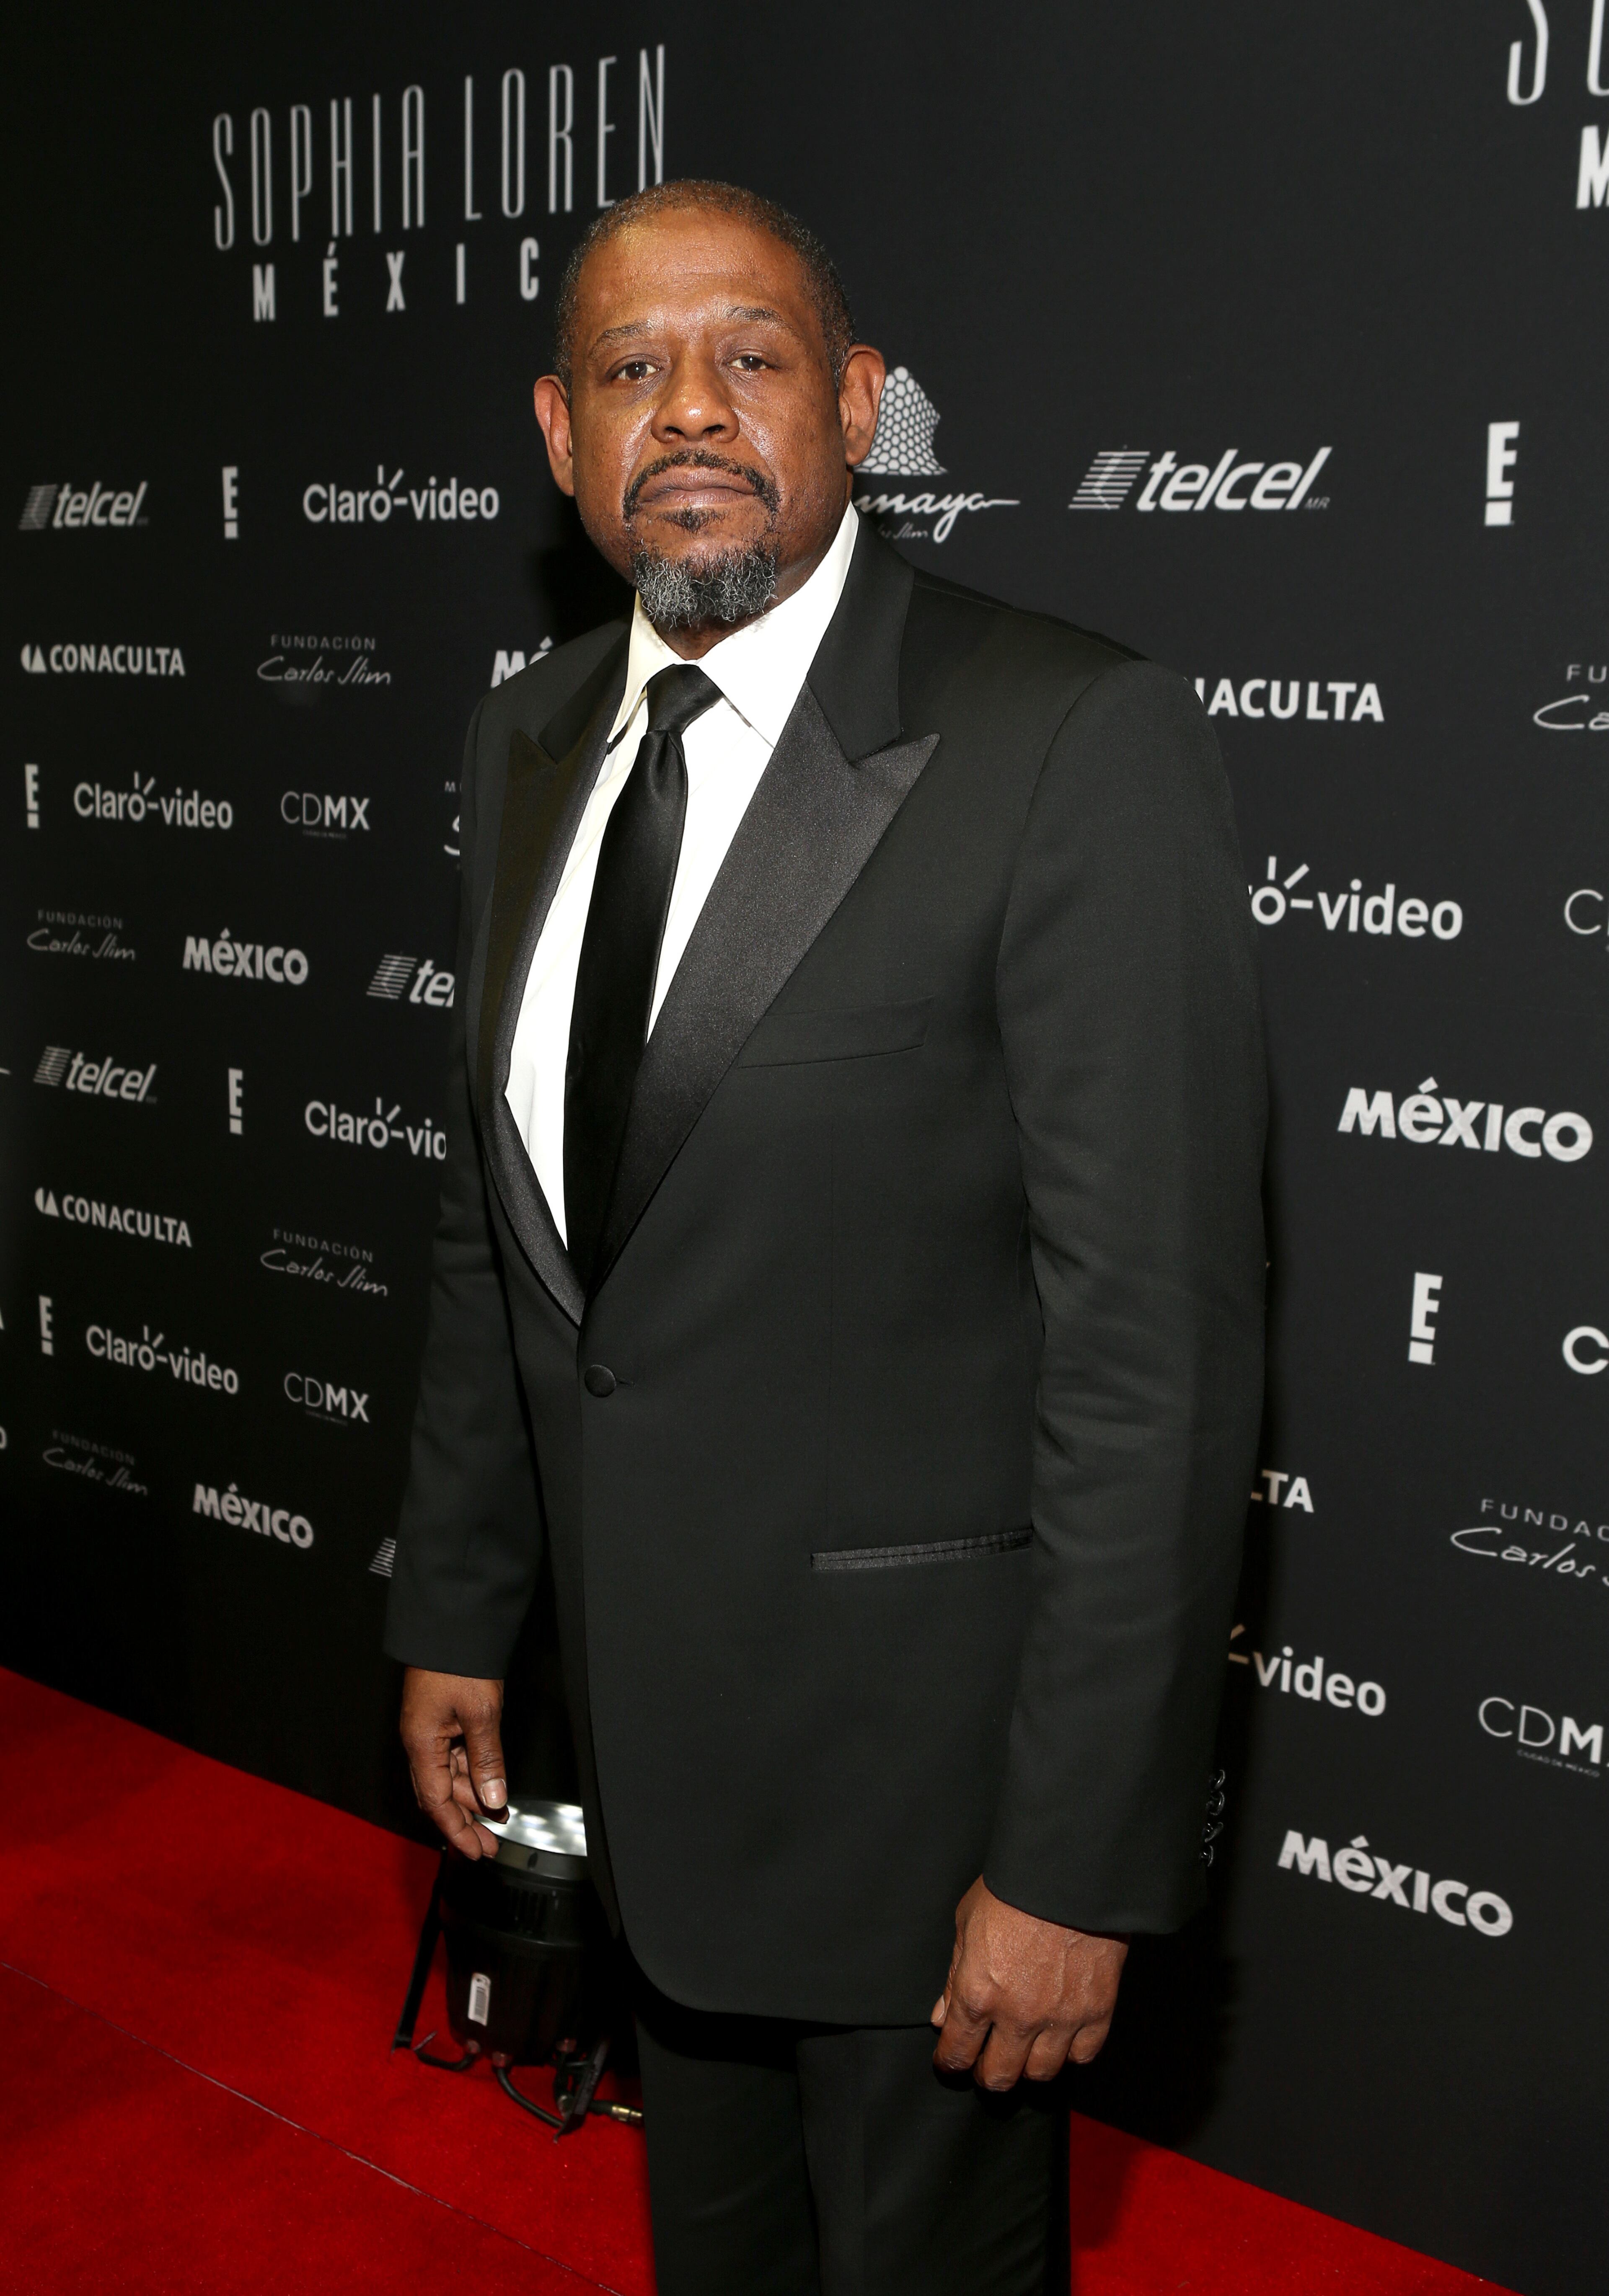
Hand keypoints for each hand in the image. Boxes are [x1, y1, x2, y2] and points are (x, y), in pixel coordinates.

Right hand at [399, 1667, 508, 1857]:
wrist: (451, 1623)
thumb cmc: (458, 1662)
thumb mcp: (481, 1713)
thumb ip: (487, 1760)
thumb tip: (493, 1801)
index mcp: (421, 1744)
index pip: (436, 1802)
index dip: (456, 1831)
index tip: (476, 1852)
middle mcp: (420, 1742)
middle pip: (439, 1794)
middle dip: (464, 1822)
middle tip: (489, 1845)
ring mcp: (429, 1731)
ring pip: (449, 1777)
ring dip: (472, 1799)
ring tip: (497, 1817)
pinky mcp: (441, 1719)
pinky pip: (454, 1757)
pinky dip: (472, 1774)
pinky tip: (489, 1786)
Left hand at [931, 1877, 1127, 2089]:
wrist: (1069, 1871)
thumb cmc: (1013, 1888)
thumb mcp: (967, 1922)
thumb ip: (954, 1976)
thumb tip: (943, 2016)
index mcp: (977, 1993)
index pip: (957, 2052)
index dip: (950, 2062)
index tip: (951, 2060)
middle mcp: (1017, 2015)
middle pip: (999, 2076)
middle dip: (987, 2073)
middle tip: (987, 2062)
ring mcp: (1060, 2018)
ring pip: (1041, 2074)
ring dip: (1028, 2066)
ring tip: (1025, 2050)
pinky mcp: (1097, 2012)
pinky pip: (1082, 2055)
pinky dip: (1070, 2052)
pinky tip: (1061, 2037)